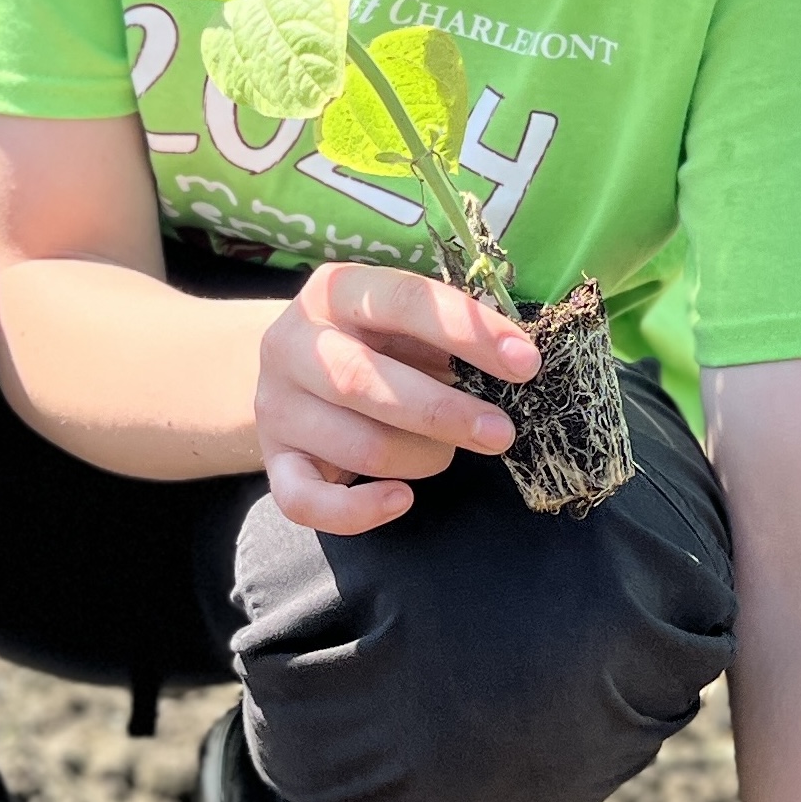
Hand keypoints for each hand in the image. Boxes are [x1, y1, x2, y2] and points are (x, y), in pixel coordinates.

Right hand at [254, 262, 535, 534]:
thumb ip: (449, 334)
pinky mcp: (274, 461)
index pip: (405, 302)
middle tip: (500, 433)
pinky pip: (307, 502)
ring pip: (359, 447)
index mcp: (335, 290)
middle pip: (365, 383)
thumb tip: (517, 360)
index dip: (470, 332)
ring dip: (422, 457)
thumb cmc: (376, 342)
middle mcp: (292, 342)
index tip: (526, 363)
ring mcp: (276, 405)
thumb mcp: (405, 322)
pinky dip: (359, 511)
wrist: (295, 371)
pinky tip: (400, 500)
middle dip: (444, 413)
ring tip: (445, 451)